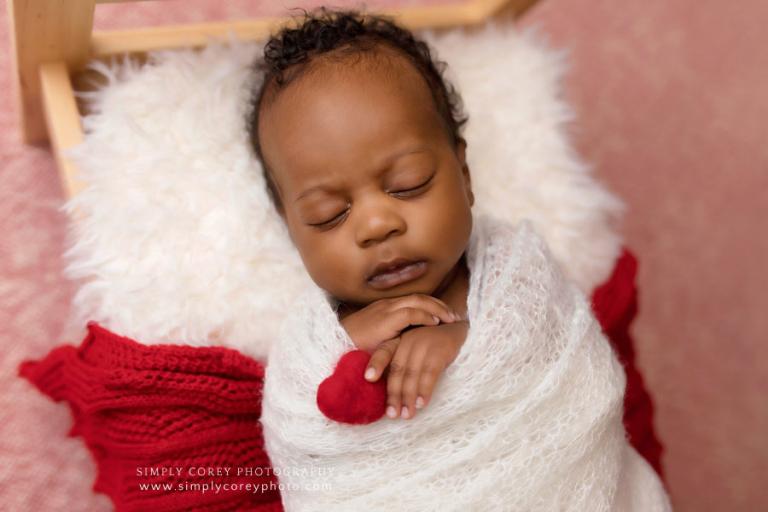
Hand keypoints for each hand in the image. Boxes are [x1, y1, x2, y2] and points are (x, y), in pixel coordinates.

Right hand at [340, 294, 459, 351]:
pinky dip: (426, 316)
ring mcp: (386, 310)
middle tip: (455, 315)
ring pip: (418, 301)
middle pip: (419, 297)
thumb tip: (407, 344)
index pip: (413, 300)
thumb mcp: (377, 339)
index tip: (445, 314)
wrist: (334, 345)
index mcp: (385, 308)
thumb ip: (392, 337)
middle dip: (440, 304)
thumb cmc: (353, 346)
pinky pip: (410, 313)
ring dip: (437, 309)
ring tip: (451, 318)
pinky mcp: (385, 320)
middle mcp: (387, 305)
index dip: (431, 305)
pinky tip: (436, 322)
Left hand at [365, 320, 468, 419]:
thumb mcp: (414, 347)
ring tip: (407, 415)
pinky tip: (422, 403)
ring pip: (413, 374)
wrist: (457, 325)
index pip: (384, 352)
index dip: (376, 364)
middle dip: (394, 394)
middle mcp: (409, 341)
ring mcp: (424, 344)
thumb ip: (403, 363)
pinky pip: (430, 373)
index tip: (367, 379)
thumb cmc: (433, 341)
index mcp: (399, 340)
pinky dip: (425, 390)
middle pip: (397, 370)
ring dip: (409, 397)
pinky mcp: (440, 350)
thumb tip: (392, 394)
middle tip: (393, 415)